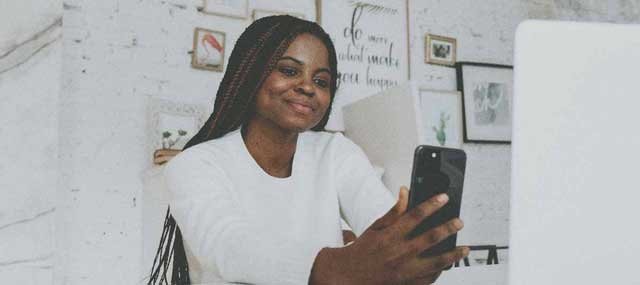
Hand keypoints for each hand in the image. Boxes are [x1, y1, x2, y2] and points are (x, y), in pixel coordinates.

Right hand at [310, 187, 468, 284]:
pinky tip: (447, 264)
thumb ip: (394, 211)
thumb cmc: (363, 249)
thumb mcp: (376, 227)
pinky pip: (430, 278)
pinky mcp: (408, 283)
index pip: (415, 215)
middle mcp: (399, 253)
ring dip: (453, 254)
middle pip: (430, 237)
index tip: (444, 198)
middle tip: (459, 222)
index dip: (432, 204)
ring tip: (464, 248)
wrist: (349, 275)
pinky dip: (440, 270)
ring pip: (436, 262)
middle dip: (448, 228)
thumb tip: (405, 192)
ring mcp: (405, 270)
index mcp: (391, 236)